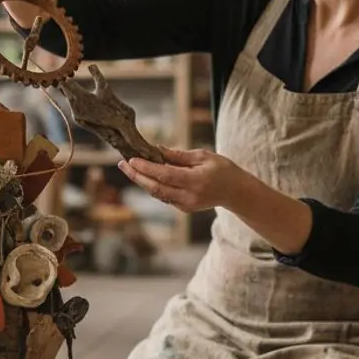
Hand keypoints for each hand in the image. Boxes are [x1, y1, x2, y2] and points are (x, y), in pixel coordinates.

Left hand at [118, 147, 243, 212]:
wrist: (236, 192)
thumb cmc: (222, 169)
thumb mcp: (203, 156)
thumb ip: (179, 155)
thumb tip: (156, 150)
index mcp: (195, 181)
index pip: (164, 175)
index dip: (146, 168)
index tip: (132, 159)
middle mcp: (189, 196)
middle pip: (156, 188)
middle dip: (137, 176)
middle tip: (122, 164)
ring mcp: (186, 205)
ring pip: (157, 194)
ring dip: (142, 181)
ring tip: (130, 167)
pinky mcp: (184, 209)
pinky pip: (164, 196)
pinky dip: (153, 186)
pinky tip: (145, 175)